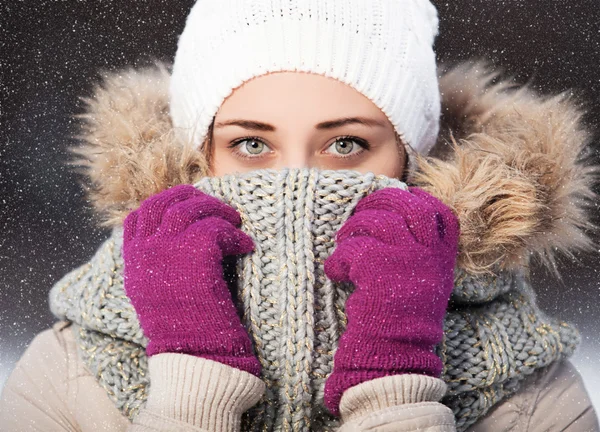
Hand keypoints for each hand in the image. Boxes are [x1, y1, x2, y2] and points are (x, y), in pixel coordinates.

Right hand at [122, 184, 259, 375]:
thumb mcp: (158, 294)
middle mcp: (144, 253)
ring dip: (217, 211)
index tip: (189, 206)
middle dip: (192, 197)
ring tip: (235, 223)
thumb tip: (182, 236)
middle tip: (216, 207)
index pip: (139, 216)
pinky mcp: (195, 257)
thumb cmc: (185, 331)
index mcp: (133, 263)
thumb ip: (160, 264)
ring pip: (190, 209)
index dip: (165, 204)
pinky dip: (235, 234)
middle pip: (163, 203)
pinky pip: (217, 229)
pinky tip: (246, 247)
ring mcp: (166, 252)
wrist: (194, 359)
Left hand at [323, 187, 458, 414]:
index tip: (400, 199)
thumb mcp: (424, 283)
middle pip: (408, 206)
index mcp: (441, 259)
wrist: (395, 354)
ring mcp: (406, 262)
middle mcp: (429, 256)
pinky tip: (335, 272)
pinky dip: (338, 259)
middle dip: (380, 201)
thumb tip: (393, 221)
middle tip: (361, 212)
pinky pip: (353, 248)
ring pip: (377, 222)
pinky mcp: (378, 271)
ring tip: (344, 244)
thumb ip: (417, 254)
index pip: (440, 214)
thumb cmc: (402, 319)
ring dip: (353, 228)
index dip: (419, 199)